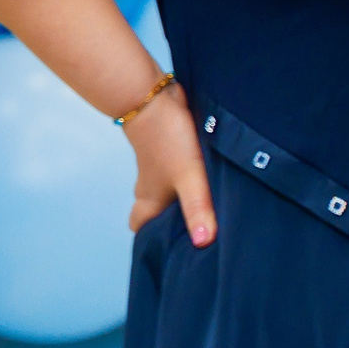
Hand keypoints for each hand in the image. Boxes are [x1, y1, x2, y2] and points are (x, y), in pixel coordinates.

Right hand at [123, 81, 216, 242]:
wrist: (153, 95)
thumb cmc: (167, 139)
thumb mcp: (188, 177)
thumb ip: (197, 208)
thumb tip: (202, 243)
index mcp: (149, 199)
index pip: (140, 228)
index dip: (149, 242)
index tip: (164, 252)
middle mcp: (150, 187)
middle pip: (154, 213)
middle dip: (169, 225)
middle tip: (193, 235)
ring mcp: (158, 169)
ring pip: (166, 192)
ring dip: (181, 202)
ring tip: (207, 212)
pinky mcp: (169, 152)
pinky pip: (176, 173)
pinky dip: (187, 181)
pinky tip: (208, 183)